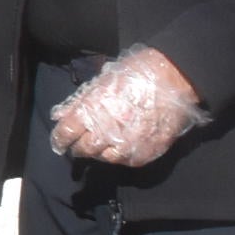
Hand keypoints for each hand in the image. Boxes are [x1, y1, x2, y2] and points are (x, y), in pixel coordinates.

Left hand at [51, 47, 209, 168]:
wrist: (175, 78)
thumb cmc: (134, 73)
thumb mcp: (101, 82)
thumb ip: (78, 102)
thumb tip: (59, 117)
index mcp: (91, 112)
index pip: (66, 133)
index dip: (59, 139)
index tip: (59, 142)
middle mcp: (108, 132)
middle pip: (84, 149)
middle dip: (79, 147)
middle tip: (80, 144)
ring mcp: (129, 145)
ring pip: (105, 158)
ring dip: (100, 152)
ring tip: (103, 144)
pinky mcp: (148, 152)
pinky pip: (128, 161)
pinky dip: (122, 156)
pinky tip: (122, 146)